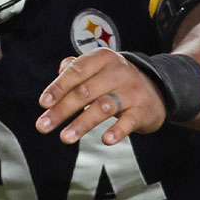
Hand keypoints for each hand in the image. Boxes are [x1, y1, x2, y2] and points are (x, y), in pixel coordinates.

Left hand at [36, 49, 166, 144]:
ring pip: (104, 107)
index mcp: (102, 58)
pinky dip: (117, 131)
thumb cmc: (114, 80)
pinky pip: (129, 121)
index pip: (77, 71)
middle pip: (85, 91)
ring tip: (65, 137)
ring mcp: (132, 91)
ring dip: (82, 123)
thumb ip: (72, 71)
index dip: (58, 87)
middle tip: (43, 126)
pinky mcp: (143, 110)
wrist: (156, 89)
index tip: (43, 103)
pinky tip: (105, 140)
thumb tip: (53, 86)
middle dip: (62, 110)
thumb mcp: (96, 68)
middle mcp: (118, 72)